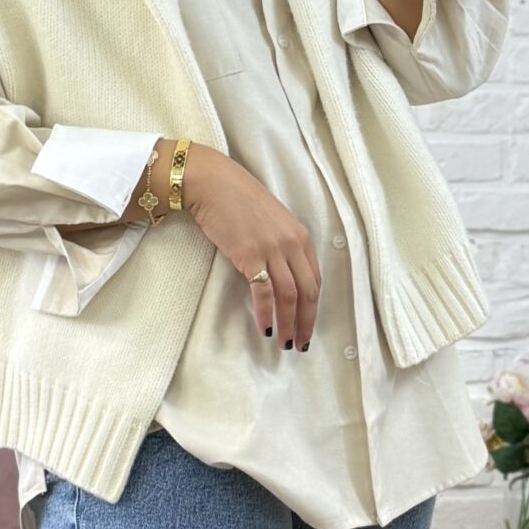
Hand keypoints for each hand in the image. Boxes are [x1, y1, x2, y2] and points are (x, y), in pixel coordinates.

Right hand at [179, 142, 319, 348]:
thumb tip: (281, 274)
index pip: (315, 279)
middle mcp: (291, 244)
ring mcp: (272, 250)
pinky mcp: (250, 256)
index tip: (308, 325)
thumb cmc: (238, 200)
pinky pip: (264, 293)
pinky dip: (266, 314)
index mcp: (300, 236)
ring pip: (289, 296)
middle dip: (306, 322)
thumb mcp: (271, 221)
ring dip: (288, 324)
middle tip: (301, 344)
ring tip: (284, 343)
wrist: (212, 183)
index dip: (313, 307)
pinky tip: (265, 328)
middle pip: (307, 292)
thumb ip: (281, 245)